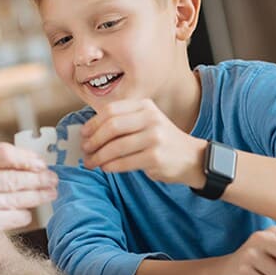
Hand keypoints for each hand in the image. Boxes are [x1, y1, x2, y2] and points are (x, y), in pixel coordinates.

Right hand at [0, 143, 57, 263]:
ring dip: (38, 196)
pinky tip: (27, 212)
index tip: (39, 163)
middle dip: (38, 178)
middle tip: (53, 179)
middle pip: (13, 177)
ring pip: (16, 198)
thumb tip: (26, 161)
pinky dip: (23, 215)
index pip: (1, 153)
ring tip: (50, 193)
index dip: (25, 157)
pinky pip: (13, 218)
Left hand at [82, 99, 205, 185]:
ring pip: (116, 146)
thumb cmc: (162, 141)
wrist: (192, 158)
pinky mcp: (155, 156)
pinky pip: (124, 162)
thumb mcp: (146, 123)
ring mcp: (154, 137)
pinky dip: (110, 166)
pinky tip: (105, 168)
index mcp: (145, 106)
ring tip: (90, 162)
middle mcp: (150, 118)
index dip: (93, 123)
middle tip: (85, 150)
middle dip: (94, 140)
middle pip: (112, 126)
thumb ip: (123, 123)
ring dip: (98, 156)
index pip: (111, 110)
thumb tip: (89, 134)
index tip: (83, 134)